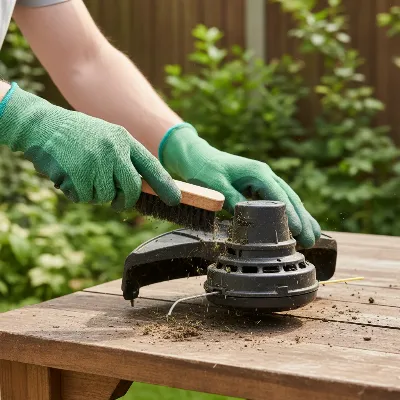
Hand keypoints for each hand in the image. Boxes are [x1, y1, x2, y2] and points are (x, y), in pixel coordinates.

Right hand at [0, 83, 180, 209]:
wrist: (41, 124)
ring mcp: (96, 161)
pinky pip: (83, 197)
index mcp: (123, 139)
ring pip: (104, 197)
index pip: (151, 165)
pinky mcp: (77, 173)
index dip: (164, 185)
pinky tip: (67, 174)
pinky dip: (75, 192)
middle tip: (117, 202)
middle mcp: (113, 150)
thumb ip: (123, 159)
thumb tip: (138, 188)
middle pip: (130, 189)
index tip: (175, 200)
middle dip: (124, 200)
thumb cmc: (77, 135)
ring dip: (93, 193)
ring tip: (80, 172)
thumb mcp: (106, 138)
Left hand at [159, 123, 319, 247]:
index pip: (279, 196)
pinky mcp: (259, 184)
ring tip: (315, 235)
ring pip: (288, 198)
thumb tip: (248, 216)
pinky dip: (291, 212)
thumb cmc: (204, 169)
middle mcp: (265, 174)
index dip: (291, 215)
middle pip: (289, 198)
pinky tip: (298, 223)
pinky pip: (279, 199)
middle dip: (302, 219)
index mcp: (257, 173)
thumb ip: (231, 198)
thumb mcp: (215, 184)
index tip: (301, 232)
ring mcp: (264, 179)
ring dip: (301, 216)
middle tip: (313, 240)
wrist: (198, 156)